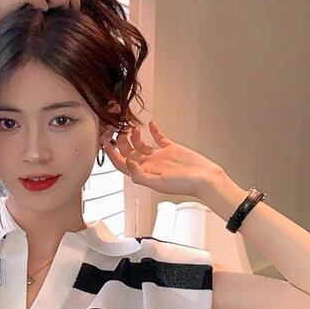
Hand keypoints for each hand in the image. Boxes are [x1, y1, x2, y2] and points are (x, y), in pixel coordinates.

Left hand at [103, 120, 222, 198]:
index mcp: (144, 173)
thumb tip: (127, 163)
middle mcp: (149, 165)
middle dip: (121, 141)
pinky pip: (158, 138)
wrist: (204, 178)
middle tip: (119, 129)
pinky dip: (153, 130)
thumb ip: (140, 174)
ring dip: (134, 135)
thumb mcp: (158, 182)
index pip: (122, 163)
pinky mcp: (170, 148)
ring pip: (140, 144)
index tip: (105, 141)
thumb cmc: (183, 185)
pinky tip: (150, 123)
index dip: (112, 153)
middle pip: (128, 152)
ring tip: (134, 127)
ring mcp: (159, 156)